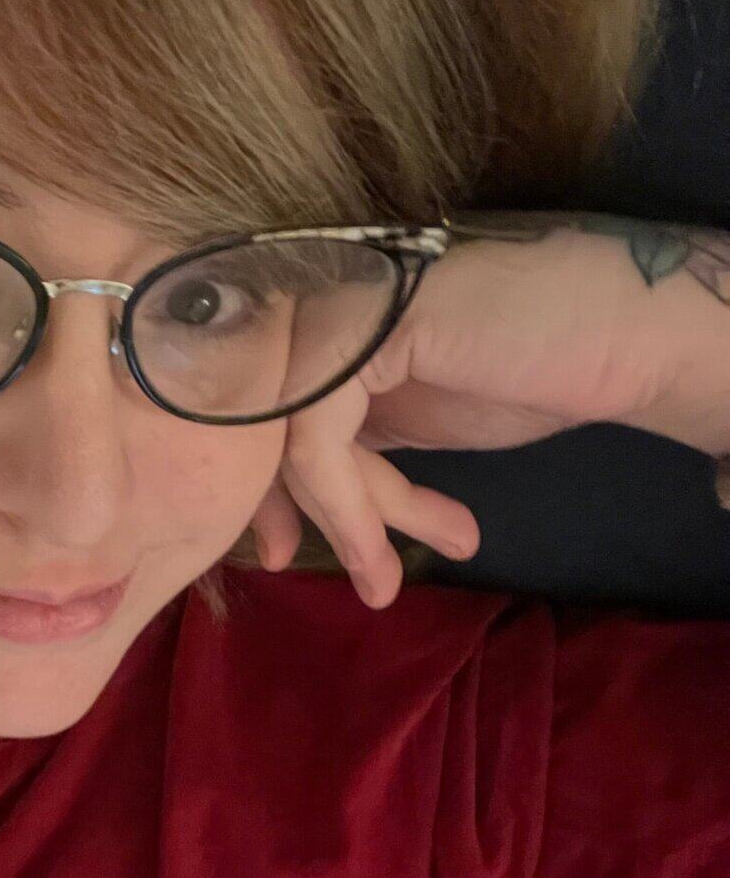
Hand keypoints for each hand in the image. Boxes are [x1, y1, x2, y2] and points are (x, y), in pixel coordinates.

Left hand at [249, 219, 699, 607]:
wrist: (622, 336)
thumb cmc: (525, 371)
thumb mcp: (404, 418)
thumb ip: (341, 442)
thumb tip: (272, 510)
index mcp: (318, 316)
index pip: (254, 406)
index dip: (263, 487)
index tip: (281, 552)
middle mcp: (313, 295)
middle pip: (261, 421)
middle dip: (294, 510)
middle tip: (323, 573)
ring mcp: (332, 297)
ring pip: (287, 434)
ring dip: (342, 522)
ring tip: (384, 582)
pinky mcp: (363, 316)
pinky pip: (318, 434)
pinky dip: (346, 506)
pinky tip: (382, 549)